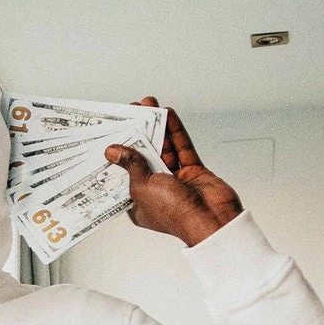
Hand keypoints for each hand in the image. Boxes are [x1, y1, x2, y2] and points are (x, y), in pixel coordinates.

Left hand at [105, 98, 242, 246]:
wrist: (211, 219)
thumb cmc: (175, 213)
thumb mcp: (142, 186)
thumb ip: (130, 165)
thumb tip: (112, 150)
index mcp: (138, 202)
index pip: (124, 173)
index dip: (118, 154)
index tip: (112, 132)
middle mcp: (156, 191)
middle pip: (143, 156)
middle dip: (138, 133)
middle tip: (132, 110)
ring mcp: (175, 180)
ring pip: (164, 148)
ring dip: (157, 127)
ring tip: (148, 104)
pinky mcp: (193, 171)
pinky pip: (182, 147)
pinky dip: (175, 131)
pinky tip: (168, 114)